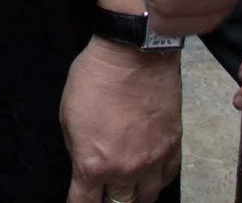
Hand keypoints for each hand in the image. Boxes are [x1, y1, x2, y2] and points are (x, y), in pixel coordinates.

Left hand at [60, 37, 180, 202]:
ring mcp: (153, 161)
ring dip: (133, 193)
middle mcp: (125, 170)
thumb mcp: (68, 115)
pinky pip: (167, 178)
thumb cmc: (95, 78)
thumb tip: (85, 165)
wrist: (135, 53)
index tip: (80, 200)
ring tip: (128, 185)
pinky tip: (149, 172)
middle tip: (104, 188)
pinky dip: (156, 179)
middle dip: (108, 199)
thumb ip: (77, 150)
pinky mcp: (173, 147)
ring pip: (146, 197)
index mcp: (93, 164)